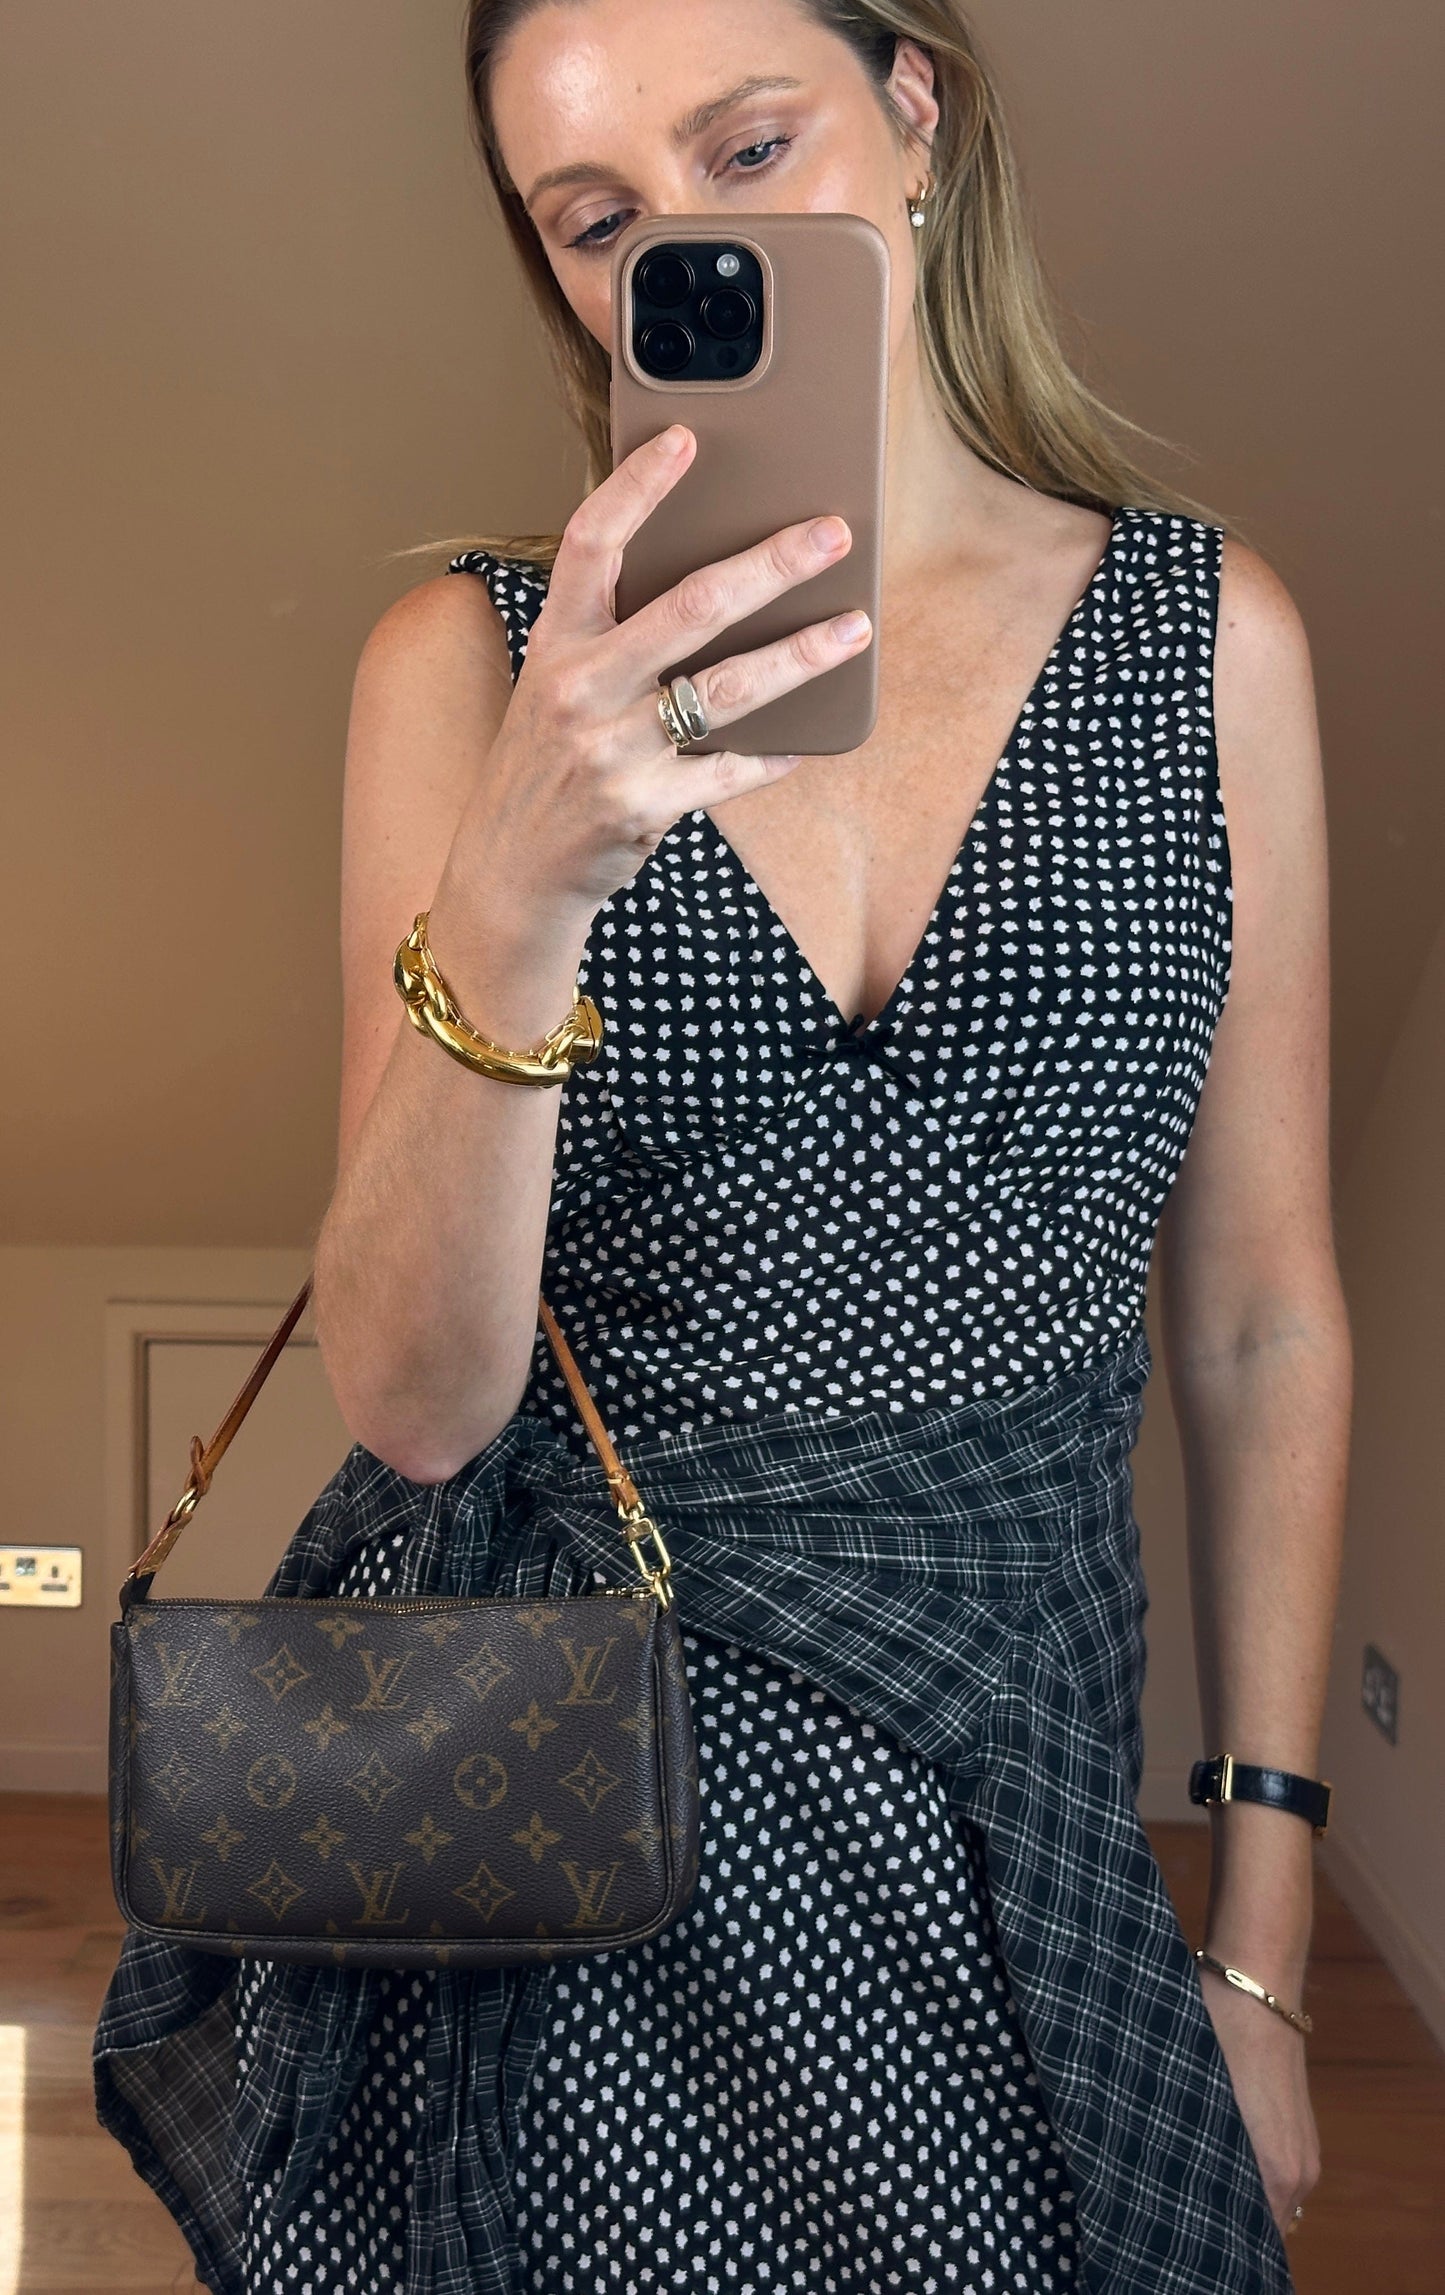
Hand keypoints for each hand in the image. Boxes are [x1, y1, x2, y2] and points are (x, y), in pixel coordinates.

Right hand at [465, 422, 871, 914]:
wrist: (510, 870)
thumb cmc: (548, 762)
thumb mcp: (555, 685)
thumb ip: (614, 636)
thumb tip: (721, 584)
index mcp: (555, 641)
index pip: (591, 542)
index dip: (637, 485)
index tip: (688, 438)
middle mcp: (579, 687)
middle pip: (690, 606)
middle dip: (771, 564)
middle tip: (832, 535)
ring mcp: (612, 749)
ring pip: (728, 687)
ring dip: (803, 654)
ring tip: (855, 628)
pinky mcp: (644, 806)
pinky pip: (731, 770)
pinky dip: (776, 752)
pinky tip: (813, 734)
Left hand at [1197, 1963, 1320, 2238]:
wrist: (1257, 1983)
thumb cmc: (1218, 2034)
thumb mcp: (1195, 2099)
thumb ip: (1189, 2156)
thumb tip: (1162, 2189)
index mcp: (1275, 2175)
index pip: (1245, 2240)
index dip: (1209, 2237)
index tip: (1175, 2230)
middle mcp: (1299, 2176)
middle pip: (1260, 2226)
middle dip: (1219, 2222)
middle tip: (1171, 2211)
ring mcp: (1305, 2152)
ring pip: (1268, 2199)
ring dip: (1234, 2197)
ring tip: (1184, 2185)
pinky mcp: (1300, 2129)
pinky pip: (1275, 2174)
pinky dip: (1248, 2175)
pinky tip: (1208, 2156)